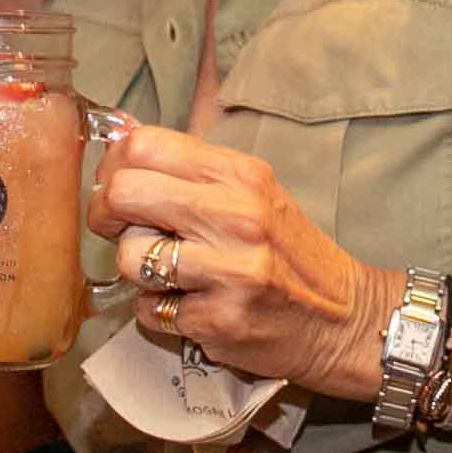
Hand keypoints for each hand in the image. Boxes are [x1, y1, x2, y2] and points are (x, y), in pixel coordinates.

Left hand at [90, 122, 390, 400]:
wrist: (346, 319)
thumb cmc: (289, 253)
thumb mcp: (252, 193)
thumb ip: (189, 169)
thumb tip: (117, 133)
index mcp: (240, 175)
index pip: (144, 145)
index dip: (114, 166)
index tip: (120, 188)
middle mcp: (236, 216)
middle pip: (124, 193)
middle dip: (105, 215)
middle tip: (120, 230)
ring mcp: (229, 270)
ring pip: (129, 257)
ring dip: (136, 270)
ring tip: (168, 275)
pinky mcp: (221, 320)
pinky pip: (148, 310)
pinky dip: (159, 311)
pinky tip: (190, 306)